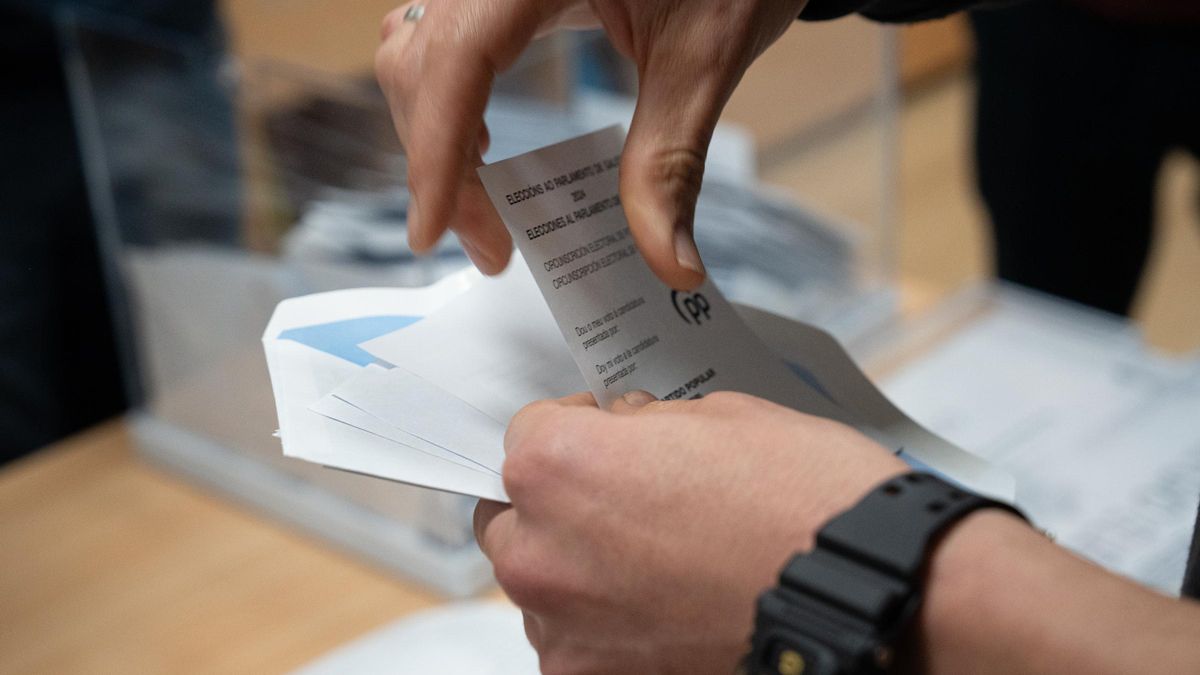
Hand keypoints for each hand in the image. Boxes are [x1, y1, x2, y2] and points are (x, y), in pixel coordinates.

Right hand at [376, 0, 808, 288]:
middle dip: (441, 166)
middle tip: (491, 248)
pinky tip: (476, 146)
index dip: (434, 151)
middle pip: (424, 65)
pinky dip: (447, 102)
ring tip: (481, 209)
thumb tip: (670, 265)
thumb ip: (671, 164)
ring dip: (435, 136)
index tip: (430, 231)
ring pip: (419, 54)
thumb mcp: (704, 59)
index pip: (457, 60)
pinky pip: (443, 41)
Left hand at [474, 390, 905, 673]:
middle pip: (513, 516)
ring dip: (580, 567)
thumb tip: (624, 429)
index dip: (576, 427)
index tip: (609, 435)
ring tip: (659, 563)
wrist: (871, 595)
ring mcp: (565, 632)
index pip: (527, 433)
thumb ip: (647, 424)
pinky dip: (608, 627)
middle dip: (560, 502)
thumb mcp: (723, 416)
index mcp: (557, 469)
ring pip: (542, 586)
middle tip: (625, 500)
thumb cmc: (808, 502)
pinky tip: (669, 606)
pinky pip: (578, 644)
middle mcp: (541, 554)